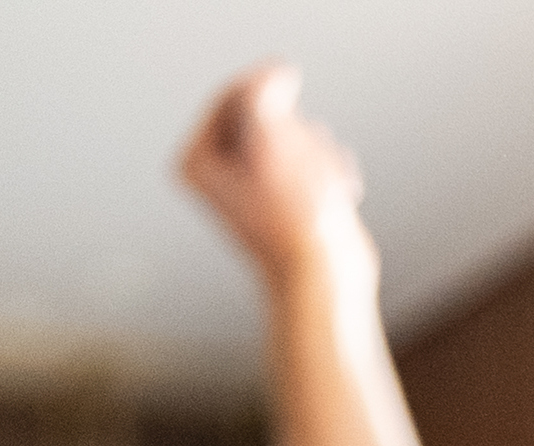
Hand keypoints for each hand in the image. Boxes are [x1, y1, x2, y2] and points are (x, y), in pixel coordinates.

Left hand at [177, 64, 370, 282]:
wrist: (324, 280)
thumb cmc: (294, 218)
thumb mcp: (270, 138)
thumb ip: (261, 93)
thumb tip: (273, 77)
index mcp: (196, 161)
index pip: (232, 94)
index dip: (266, 86)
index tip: (291, 87)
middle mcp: (218, 173)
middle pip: (266, 115)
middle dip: (296, 133)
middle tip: (303, 168)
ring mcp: (253, 186)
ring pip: (294, 136)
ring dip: (318, 154)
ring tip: (321, 188)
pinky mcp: (285, 198)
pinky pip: (311, 159)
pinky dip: (328, 172)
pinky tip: (338, 196)